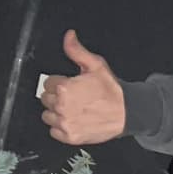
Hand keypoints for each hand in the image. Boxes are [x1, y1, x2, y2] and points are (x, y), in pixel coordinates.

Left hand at [40, 30, 125, 145]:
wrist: (127, 113)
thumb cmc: (112, 91)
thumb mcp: (96, 65)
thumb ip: (77, 51)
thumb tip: (69, 37)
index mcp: (65, 88)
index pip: (48, 83)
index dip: (59, 82)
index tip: (69, 85)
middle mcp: (62, 107)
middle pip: (45, 99)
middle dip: (57, 96)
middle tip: (72, 97)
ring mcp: (65, 123)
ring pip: (47, 115)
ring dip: (56, 112)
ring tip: (72, 109)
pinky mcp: (69, 137)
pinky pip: (53, 132)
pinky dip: (61, 127)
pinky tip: (73, 120)